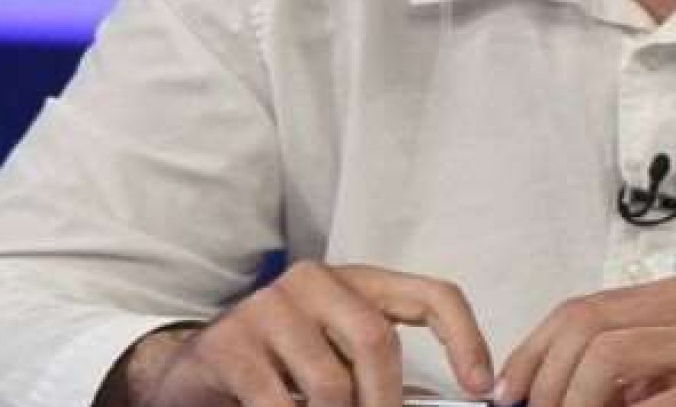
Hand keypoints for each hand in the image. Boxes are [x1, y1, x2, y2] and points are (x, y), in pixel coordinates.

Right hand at [105, 262, 494, 406]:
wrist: (195, 372)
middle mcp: (313, 281)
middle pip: (377, 341)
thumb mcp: (338, 358)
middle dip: (386, 401)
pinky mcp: (231, 345)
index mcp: (355, 281)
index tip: (480, 387)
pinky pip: (280, 403)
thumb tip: (442, 403)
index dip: (465, 338)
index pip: (431, 294)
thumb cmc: (283, 367)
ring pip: (330, 383)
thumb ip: (379, 369)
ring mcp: (268, 308)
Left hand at [497, 277, 675, 406]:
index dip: (533, 352)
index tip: (508, 392)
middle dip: (546, 380)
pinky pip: (651, 405)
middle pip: (586, 325)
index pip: (582, 309)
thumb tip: (538, 390)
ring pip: (607, 356)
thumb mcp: (675, 372)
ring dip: (573, 401)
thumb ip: (620, 369)